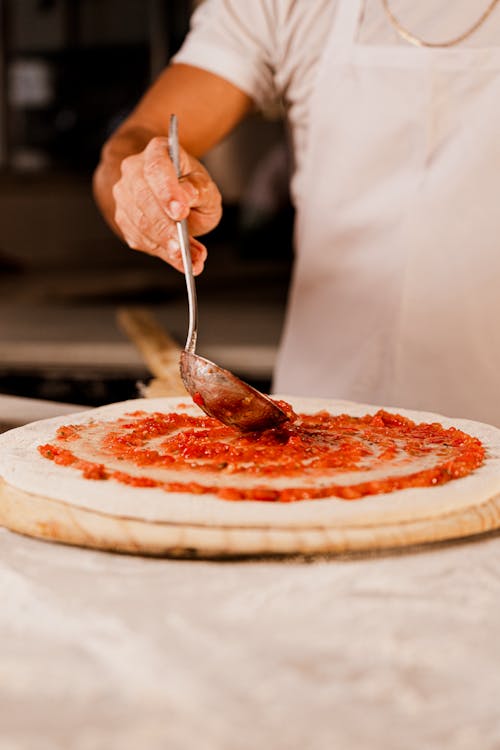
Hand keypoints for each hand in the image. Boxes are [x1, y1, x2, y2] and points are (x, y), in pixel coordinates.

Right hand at [112, 136, 221, 274]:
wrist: (171, 192)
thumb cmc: (190, 187)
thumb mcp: (205, 186)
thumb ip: (200, 190)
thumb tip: (188, 197)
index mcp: (158, 152)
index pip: (156, 168)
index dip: (167, 191)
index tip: (181, 213)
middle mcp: (134, 170)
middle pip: (143, 198)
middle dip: (164, 227)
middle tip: (183, 248)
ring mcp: (124, 194)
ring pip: (138, 222)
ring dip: (163, 244)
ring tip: (187, 257)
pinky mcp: (124, 218)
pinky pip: (138, 238)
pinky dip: (160, 251)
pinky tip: (178, 258)